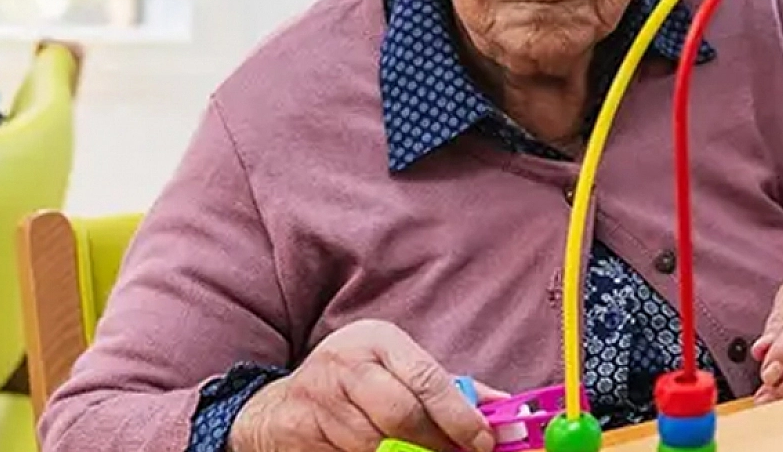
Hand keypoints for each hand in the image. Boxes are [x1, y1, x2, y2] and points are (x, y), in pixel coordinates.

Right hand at [229, 319, 499, 451]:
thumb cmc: (357, 383)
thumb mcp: (399, 368)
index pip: (427, 379)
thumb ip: (449, 386)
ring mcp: (320, 400)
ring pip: (376, 444)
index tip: (483, 441)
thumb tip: (501, 405)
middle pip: (401, 415)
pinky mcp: (303, 433)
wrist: (281, 406)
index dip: (459, 415)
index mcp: (379, 340)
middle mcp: (347, 365)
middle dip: (436, 442)